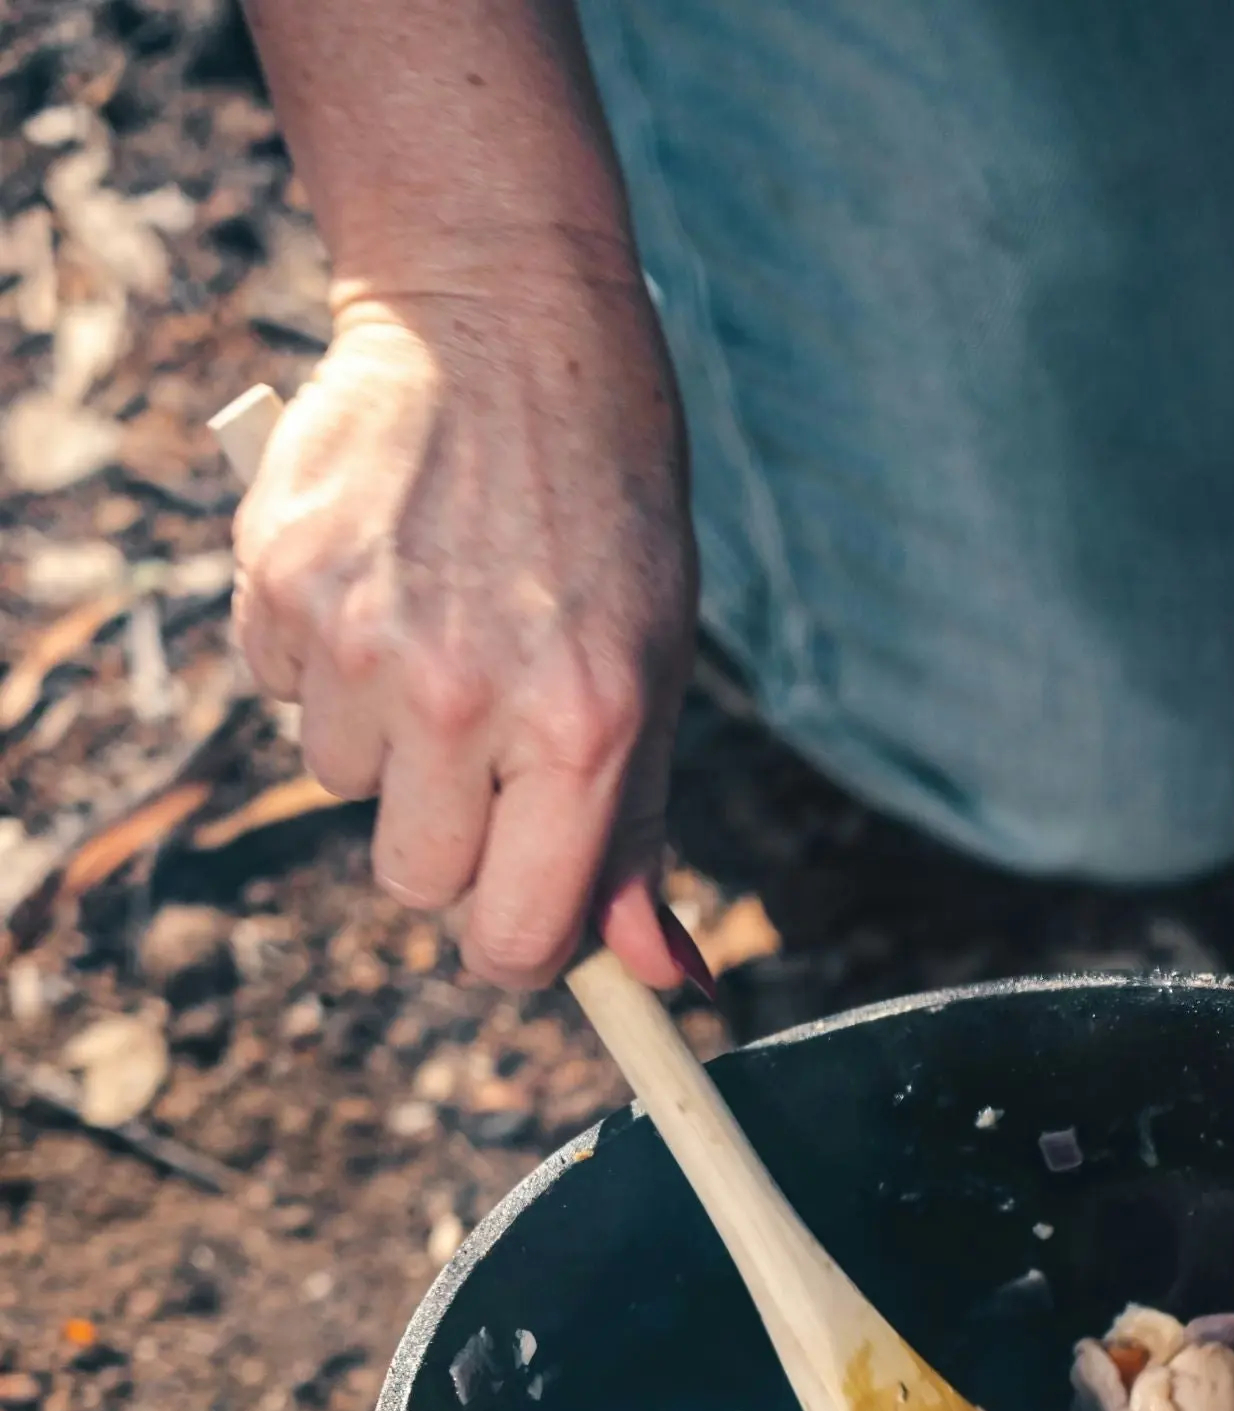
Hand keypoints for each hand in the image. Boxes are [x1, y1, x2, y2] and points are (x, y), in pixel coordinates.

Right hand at [233, 276, 697, 990]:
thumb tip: (663, 979)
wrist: (502, 320)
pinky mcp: (282, 583)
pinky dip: (321, 658)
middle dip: (448, 840)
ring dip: (381, 737)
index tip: (519, 924)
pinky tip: (379, 577)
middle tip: (486, 746)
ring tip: (436, 626)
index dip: (515, 949)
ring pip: (342, 786)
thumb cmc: (603, 507)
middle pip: (416, 883)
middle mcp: (465, 700)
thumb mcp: (653, 668)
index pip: (514, 940)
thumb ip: (639, 831)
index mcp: (582, 730)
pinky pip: (282, 694)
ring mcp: (362, 642)